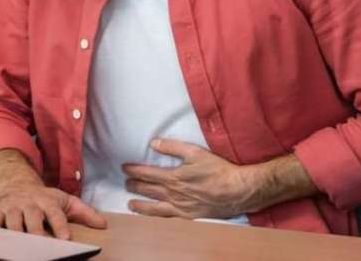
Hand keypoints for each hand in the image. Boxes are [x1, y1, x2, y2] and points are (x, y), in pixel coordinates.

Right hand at [0, 183, 107, 239]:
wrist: (17, 184)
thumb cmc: (44, 199)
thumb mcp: (66, 201)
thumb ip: (85, 213)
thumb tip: (103, 225)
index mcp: (47, 201)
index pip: (55, 213)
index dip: (60, 226)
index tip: (65, 238)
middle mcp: (29, 203)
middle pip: (32, 218)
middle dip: (36, 231)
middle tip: (42, 246)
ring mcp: (12, 207)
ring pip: (13, 222)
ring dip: (16, 234)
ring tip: (21, 248)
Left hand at [122, 138, 317, 219]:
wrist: (236, 190)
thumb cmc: (217, 170)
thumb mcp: (195, 152)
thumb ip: (172, 147)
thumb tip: (153, 143)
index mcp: (173, 177)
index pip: (146, 173)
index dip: (133, 170)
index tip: (124, 168)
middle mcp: (173, 194)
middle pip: (148, 190)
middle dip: (134, 186)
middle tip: (125, 183)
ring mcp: (180, 207)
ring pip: (154, 206)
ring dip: (140, 205)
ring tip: (130, 204)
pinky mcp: (188, 216)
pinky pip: (167, 217)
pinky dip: (155, 216)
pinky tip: (152, 215)